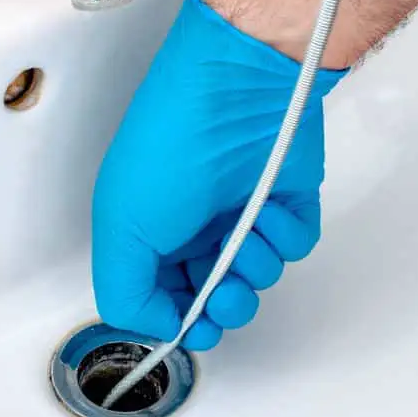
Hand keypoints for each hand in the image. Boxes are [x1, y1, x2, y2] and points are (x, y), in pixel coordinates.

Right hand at [91, 0, 345, 348]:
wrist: (236, 89)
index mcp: (150, 231)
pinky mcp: (289, 200)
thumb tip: (158, 327)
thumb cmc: (172, 142)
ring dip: (254, 268)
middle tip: (221, 294)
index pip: (163, 298)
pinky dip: (285, 239)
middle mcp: (196, 224)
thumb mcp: (121, 225)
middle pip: (216, 298)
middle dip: (222, 307)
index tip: (187, 324)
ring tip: (244, 237)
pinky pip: (296, 245)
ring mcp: (244, 212)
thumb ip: (126, 292)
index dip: (178, 320)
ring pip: (259, 277)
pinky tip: (268, 212)